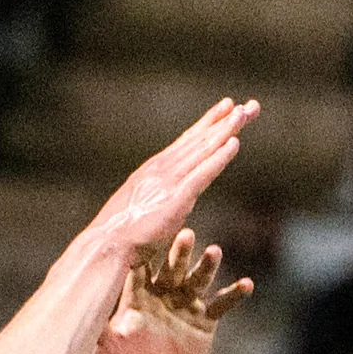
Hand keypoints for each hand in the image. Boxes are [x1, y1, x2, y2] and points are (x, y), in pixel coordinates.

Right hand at [92, 97, 259, 269]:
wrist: (103, 247)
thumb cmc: (115, 237)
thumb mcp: (135, 210)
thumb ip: (150, 200)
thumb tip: (157, 202)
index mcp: (152, 171)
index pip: (185, 143)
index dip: (207, 124)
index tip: (225, 110)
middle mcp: (161, 169)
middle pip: (199, 140)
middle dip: (224, 121)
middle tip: (248, 106)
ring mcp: (168, 182)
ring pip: (203, 150)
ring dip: (225, 130)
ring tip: (245, 113)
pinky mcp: (175, 199)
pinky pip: (202, 173)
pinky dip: (219, 157)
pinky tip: (235, 143)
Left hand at [96, 226, 251, 353]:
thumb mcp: (106, 347)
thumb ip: (99, 328)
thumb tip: (81, 313)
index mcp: (140, 295)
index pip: (142, 269)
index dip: (146, 254)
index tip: (150, 235)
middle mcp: (164, 293)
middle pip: (173, 267)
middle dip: (179, 252)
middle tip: (186, 235)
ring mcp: (185, 304)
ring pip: (198, 279)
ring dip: (207, 266)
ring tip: (214, 252)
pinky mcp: (204, 320)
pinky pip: (221, 305)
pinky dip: (234, 295)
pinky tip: (246, 284)